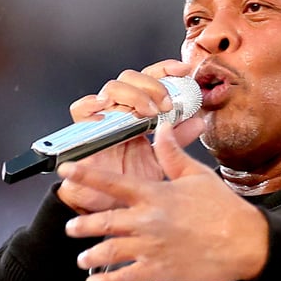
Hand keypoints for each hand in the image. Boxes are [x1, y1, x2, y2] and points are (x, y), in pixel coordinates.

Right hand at [56, 60, 208, 214]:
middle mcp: (120, 112)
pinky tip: (108, 110)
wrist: (111, 209)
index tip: (183, 70)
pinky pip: (81, 109)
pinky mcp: (83, 132)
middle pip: (130, 79)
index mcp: (139, 114)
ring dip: (132, 95)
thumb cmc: (132, 184)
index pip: (150, 81)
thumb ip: (177, 140)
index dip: (165, 70)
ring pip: (110, 89)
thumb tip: (199, 121)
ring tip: (148, 112)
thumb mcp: (161, 161)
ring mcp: (102, 119)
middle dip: (151, 85)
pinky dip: (92, 106)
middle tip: (166, 104)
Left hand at [61, 121, 268, 280]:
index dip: (85, 176)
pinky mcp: (158, 270)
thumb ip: (173, 154)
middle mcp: (147, 220)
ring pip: (108, 251)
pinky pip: (123, 277)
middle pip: (103, 221)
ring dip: (90, 255)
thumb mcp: (198, 175)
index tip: (65, 172)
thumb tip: (161, 129)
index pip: (112, 183)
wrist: (246, 243)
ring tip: (83, 258)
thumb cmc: (224, 209)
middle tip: (71, 227)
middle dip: (82, 225)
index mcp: (154, 195)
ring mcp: (150, 247)